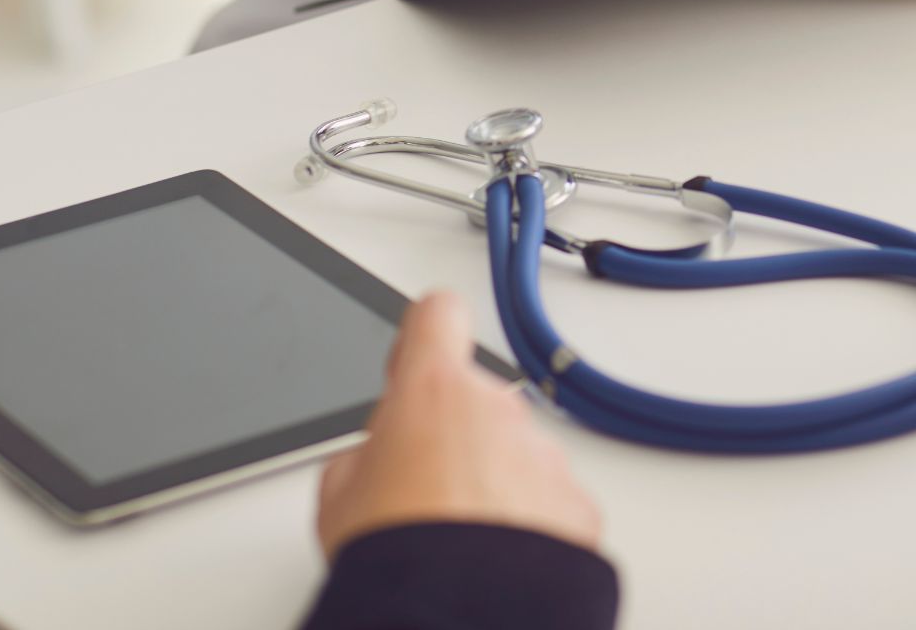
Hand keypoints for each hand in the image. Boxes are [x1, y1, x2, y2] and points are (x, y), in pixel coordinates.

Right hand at [315, 293, 601, 558]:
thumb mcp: (338, 493)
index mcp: (433, 391)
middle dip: (453, 435)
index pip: (438, 316)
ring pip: (514, 453)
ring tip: (459, 540)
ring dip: (492, 482)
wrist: (457, 617)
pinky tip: (496, 560)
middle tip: (421, 494)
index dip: (423, 336)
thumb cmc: (396, 555)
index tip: (415, 359)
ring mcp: (543, 456)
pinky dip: (528, 524)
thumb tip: (377, 458)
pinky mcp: (577, 504)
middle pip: (475, 401)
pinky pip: (548, 501)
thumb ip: (364, 450)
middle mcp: (498, 410)